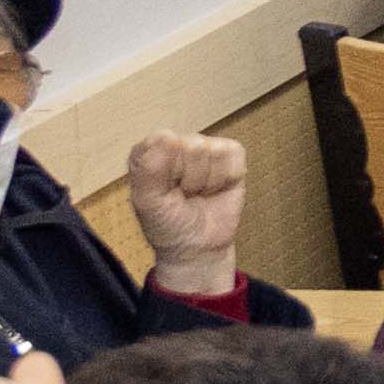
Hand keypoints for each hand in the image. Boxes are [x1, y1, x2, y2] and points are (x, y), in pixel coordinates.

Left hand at [126, 132, 248, 298]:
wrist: (199, 246)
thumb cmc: (167, 224)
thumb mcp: (148, 202)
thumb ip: (150, 169)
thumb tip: (168, 136)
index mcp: (149, 151)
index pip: (164, 139)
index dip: (169, 168)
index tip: (166, 189)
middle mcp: (177, 144)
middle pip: (193, 145)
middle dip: (191, 178)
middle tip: (185, 194)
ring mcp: (205, 148)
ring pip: (215, 151)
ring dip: (209, 181)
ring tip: (199, 193)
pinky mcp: (231, 156)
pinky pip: (235, 155)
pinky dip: (227, 178)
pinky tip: (217, 188)